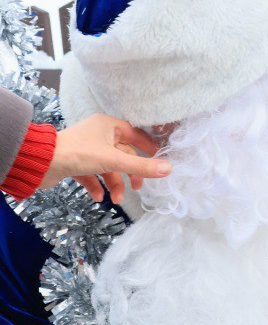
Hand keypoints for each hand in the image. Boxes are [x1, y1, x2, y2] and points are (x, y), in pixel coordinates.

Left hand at [41, 113, 171, 203]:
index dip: (148, 148)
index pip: (135, 134)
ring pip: (108, 167)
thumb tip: (169, 169)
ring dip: (114, 184)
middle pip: (123, 155)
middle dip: (129, 174)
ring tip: (116, 199)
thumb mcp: (114, 160)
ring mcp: (87, 149)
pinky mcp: (76, 162)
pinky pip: (93, 175)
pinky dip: (98, 186)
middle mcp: (99, 135)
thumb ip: (142, 166)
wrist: (42, 162)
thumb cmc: (79, 153)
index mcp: (108, 126)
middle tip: (137, 188)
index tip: (160, 161)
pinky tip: (98, 197)